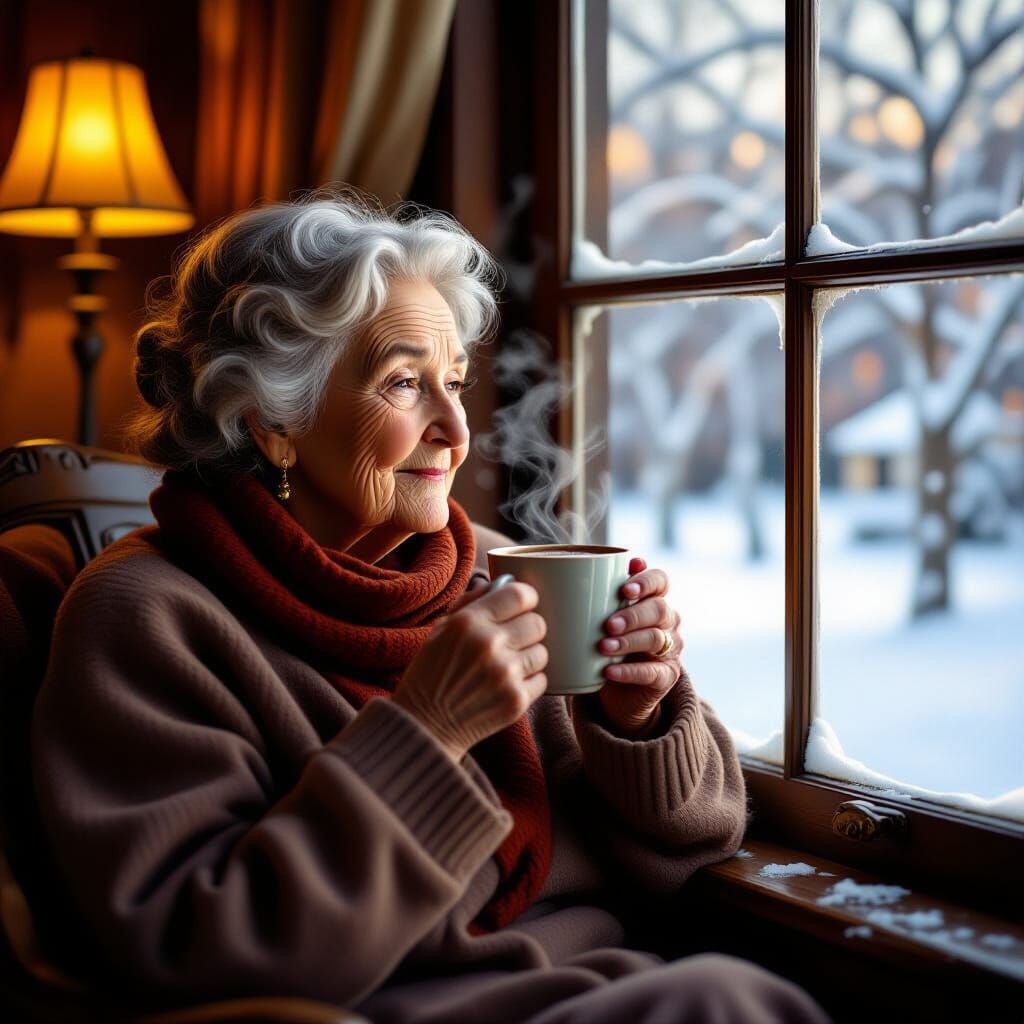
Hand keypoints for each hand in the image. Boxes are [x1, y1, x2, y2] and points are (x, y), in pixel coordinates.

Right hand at [392, 580, 547, 762]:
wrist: (425, 724)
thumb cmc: (430, 673)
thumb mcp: (440, 629)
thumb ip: (470, 602)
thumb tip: (502, 583)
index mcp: (469, 622)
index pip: (520, 595)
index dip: (526, 597)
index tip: (523, 604)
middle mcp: (490, 645)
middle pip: (538, 623)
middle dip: (528, 628)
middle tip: (515, 637)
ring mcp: (506, 675)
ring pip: (542, 652)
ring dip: (529, 656)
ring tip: (509, 664)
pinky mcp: (516, 701)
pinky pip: (542, 680)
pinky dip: (529, 682)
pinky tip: (508, 684)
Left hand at [593, 557, 682, 737]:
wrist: (614, 691)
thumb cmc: (604, 645)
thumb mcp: (600, 620)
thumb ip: (596, 598)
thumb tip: (577, 570)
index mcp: (653, 599)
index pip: (660, 580)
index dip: (646, 581)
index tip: (624, 589)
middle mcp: (667, 621)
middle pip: (659, 609)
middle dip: (632, 615)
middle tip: (608, 624)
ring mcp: (670, 649)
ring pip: (655, 639)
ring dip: (627, 642)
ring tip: (602, 647)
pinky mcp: (667, 676)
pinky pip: (652, 672)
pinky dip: (629, 671)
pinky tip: (609, 671)